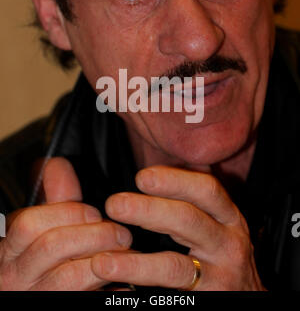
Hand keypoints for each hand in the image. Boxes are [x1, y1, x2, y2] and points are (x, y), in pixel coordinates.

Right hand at [0, 158, 131, 290]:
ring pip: (70, 276)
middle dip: (94, 235)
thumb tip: (59, 164)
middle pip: (53, 246)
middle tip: (120, 233)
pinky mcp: (60, 309)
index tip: (95, 213)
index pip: (30, 223)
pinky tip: (123, 283)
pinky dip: (109, 290)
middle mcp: (18, 275)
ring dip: (106, 260)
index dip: (69, 213)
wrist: (35, 297)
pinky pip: (88, 300)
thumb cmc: (43, 264)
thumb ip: (55, 198)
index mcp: (12, 248)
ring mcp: (37, 297)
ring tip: (125, 253)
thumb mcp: (45, 228)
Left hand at [91, 166, 264, 290]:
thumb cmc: (220, 253)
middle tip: (114, 204)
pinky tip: (119, 283)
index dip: (174, 180)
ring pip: (176, 266)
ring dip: (136, 263)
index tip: (141, 177)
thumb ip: (193, 201)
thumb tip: (153, 175)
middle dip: (149, 210)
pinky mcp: (210, 300)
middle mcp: (228, 243)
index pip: (206, 190)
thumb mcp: (217, 223)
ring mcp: (221, 276)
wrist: (246, 295)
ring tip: (102, 262)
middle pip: (189, 220)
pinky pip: (171, 293)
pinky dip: (141, 285)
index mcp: (228, 216)